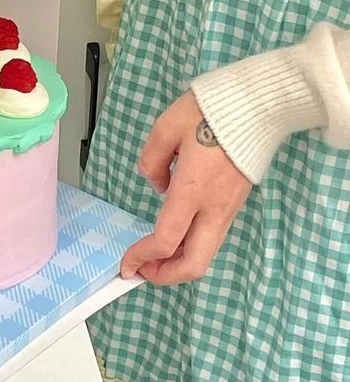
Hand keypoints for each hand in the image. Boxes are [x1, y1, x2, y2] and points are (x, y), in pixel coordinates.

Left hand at [120, 91, 251, 284]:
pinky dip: (192, 244)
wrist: (255, 106)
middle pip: (195, 264)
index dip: (143, 257)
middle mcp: (214, 207)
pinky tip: (176, 233)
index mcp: (192, 190)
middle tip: (143, 270)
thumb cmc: (209, 112)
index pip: (166, 239)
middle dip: (166, 276)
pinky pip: (213, 235)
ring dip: (179, 261)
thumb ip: (152, 161)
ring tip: (154, 254)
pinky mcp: (236, 200)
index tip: (126, 262)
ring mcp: (229, 206)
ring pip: (206, 252)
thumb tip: (157, 184)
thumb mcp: (165, 129)